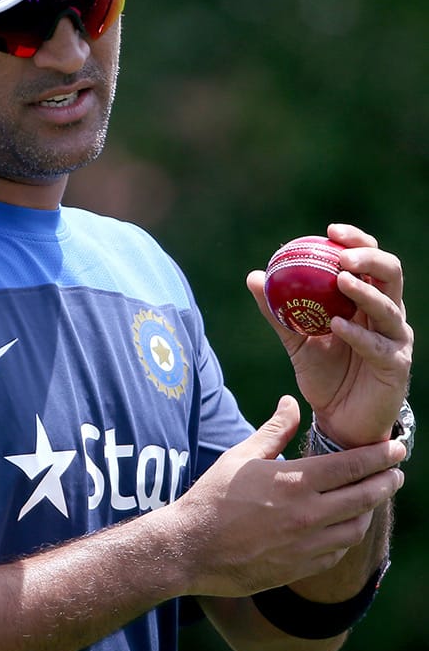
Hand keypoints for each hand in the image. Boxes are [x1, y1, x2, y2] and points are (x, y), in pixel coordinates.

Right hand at [174, 396, 404, 598]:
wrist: (190, 548)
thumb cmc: (211, 498)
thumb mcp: (240, 457)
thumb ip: (273, 431)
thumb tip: (291, 402)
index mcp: (294, 482)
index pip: (352, 466)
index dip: (379, 456)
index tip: (396, 448)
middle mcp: (307, 515)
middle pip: (364, 496)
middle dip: (387, 481)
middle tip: (397, 473)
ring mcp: (305, 545)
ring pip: (356, 528)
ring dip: (369, 510)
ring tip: (372, 498)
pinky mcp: (299, 568)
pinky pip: (337, 552)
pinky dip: (347, 537)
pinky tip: (343, 526)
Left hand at [246, 223, 412, 447]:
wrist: (339, 420)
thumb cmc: (325, 375)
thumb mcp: (296, 340)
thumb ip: (278, 311)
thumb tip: (254, 276)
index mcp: (367, 300)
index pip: (370, 260)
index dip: (356, 241)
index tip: (330, 231)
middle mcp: (387, 314)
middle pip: (391, 273)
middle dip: (369, 258)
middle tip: (342, 256)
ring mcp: (395, 339)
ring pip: (389, 307)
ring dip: (365, 292)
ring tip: (341, 281)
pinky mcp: (396, 366)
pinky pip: (379, 346)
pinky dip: (359, 334)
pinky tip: (338, 325)